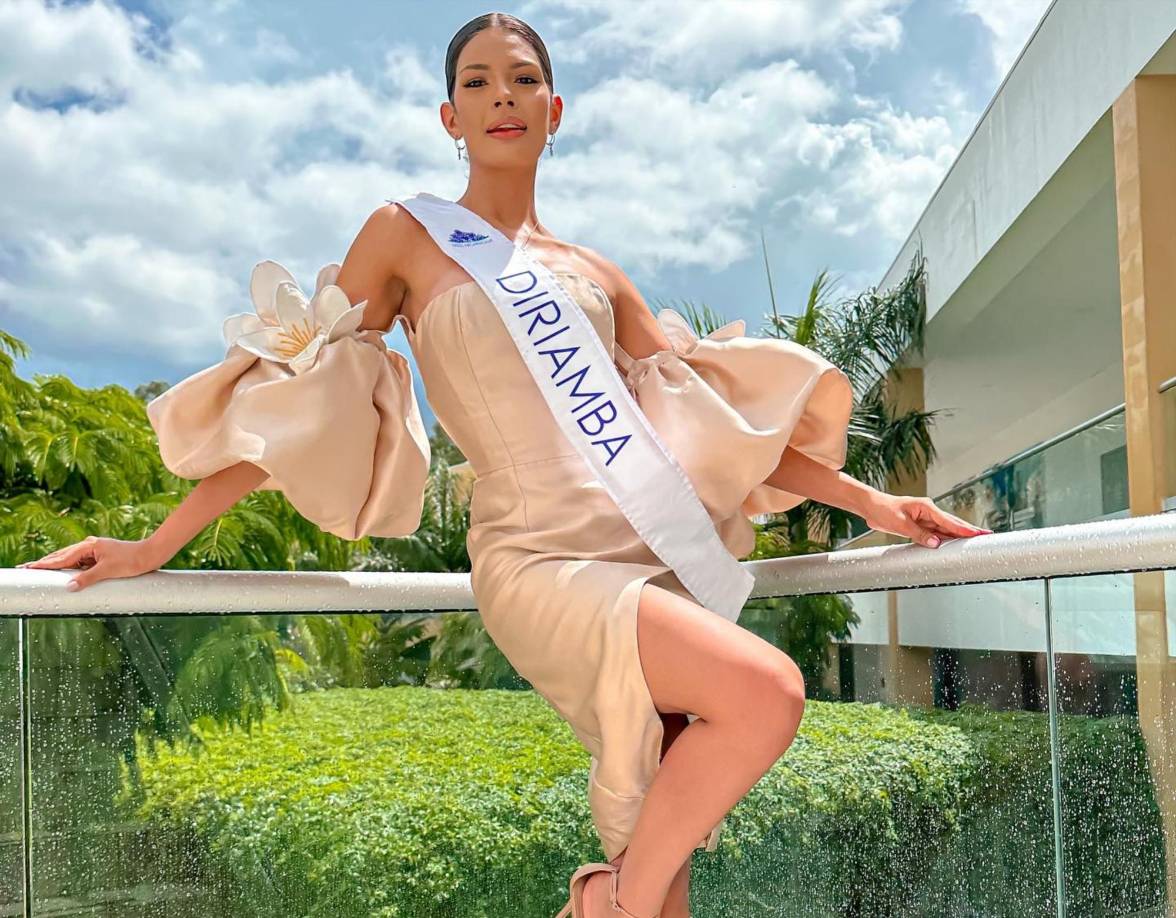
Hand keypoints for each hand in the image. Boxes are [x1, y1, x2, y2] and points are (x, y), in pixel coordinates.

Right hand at [15, 535, 163, 590]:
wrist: (151, 554)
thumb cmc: (132, 561)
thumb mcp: (108, 571)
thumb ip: (87, 579)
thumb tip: (69, 587)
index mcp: (88, 547)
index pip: (61, 558)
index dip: (44, 564)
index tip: (28, 567)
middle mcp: (89, 546)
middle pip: (62, 556)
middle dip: (44, 563)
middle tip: (25, 568)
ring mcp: (95, 551)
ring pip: (71, 559)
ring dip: (56, 564)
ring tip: (39, 569)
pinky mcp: (101, 556)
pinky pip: (81, 562)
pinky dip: (70, 567)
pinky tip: (64, 571)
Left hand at [860, 493, 992, 548]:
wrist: (871, 507)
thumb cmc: (883, 511)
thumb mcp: (900, 524)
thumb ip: (919, 534)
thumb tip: (936, 543)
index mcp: (926, 508)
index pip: (949, 521)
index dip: (964, 529)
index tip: (978, 534)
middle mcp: (929, 512)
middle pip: (952, 523)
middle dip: (969, 530)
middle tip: (987, 535)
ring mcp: (925, 519)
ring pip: (946, 529)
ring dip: (960, 535)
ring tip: (977, 540)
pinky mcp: (920, 525)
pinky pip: (936, 533)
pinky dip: (946, 538)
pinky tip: (954, 543)